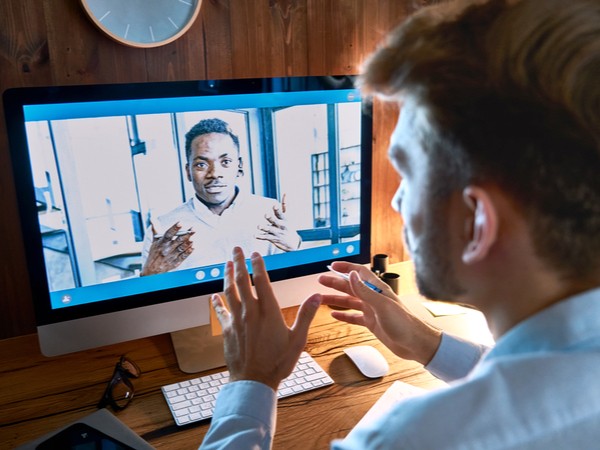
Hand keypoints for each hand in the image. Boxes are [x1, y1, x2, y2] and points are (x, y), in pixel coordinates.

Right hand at [140, 222, 193, 275]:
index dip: (174, 228)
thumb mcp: (154, 242)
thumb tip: (153, 220)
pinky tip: (193, 247)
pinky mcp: (175, 262)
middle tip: (193, 229)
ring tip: (193, 238)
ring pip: (181, 248)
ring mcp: (172, 256)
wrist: (152, 270)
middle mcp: (167, 249)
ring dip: (188, 243)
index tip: (180, 223)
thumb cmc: (154, 254)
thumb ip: (155, 230)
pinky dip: (188, 252)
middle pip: (178, 241)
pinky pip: (183, 256)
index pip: (168, 234)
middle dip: (186, 234)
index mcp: (161, 243)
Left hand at [210, 247, 321, 390]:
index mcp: (269, 311)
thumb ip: (306, 315)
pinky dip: (216, 302)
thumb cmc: (277, 362)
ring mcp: (237, 320)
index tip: (255, 254)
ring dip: (227, 276)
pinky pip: (220, 312)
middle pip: (242, 281)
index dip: (257, 265)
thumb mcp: (298, 339)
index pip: (261, 281)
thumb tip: (316, 295)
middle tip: (235, 249)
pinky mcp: (228, 330)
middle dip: (238, 263)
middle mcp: (250, 312)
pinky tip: (213, 295)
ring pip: (230, 292)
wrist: (254, 381)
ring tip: (227, 264)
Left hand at [256, 194, 300, 251]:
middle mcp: (281, 226)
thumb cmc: (288, 225)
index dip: (277, 210)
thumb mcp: (288, 215)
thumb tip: (285, 192)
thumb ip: (285, 204)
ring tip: (258, 226)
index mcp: (284, 219)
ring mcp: (277, 233)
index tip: (274, 205)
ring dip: (264, 228)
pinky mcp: (273, 239)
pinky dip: (260, 236)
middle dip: (271, 218)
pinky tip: (255, 235)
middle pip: (275, 221)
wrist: (292, 242)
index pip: (281, 214)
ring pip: (270, 230)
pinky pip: (266, 237)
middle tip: (266, 214)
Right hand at [318, 261, 441, 365]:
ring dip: (336, 299)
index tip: (332, 266)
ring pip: (350, 302)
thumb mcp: (381, 306)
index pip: (360, 273)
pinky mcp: (372, 323)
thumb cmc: (404, 324)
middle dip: (336, 282)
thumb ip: (365, 291)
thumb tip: (352, 275)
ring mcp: (372, 310)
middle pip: (351, 286)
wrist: (415, 343)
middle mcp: (374, 298)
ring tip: (322, 299)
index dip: (346, 268)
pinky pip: (354, 317)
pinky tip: (334, 315)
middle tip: (321, 280)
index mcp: (378, 289)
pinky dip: (344, 315)